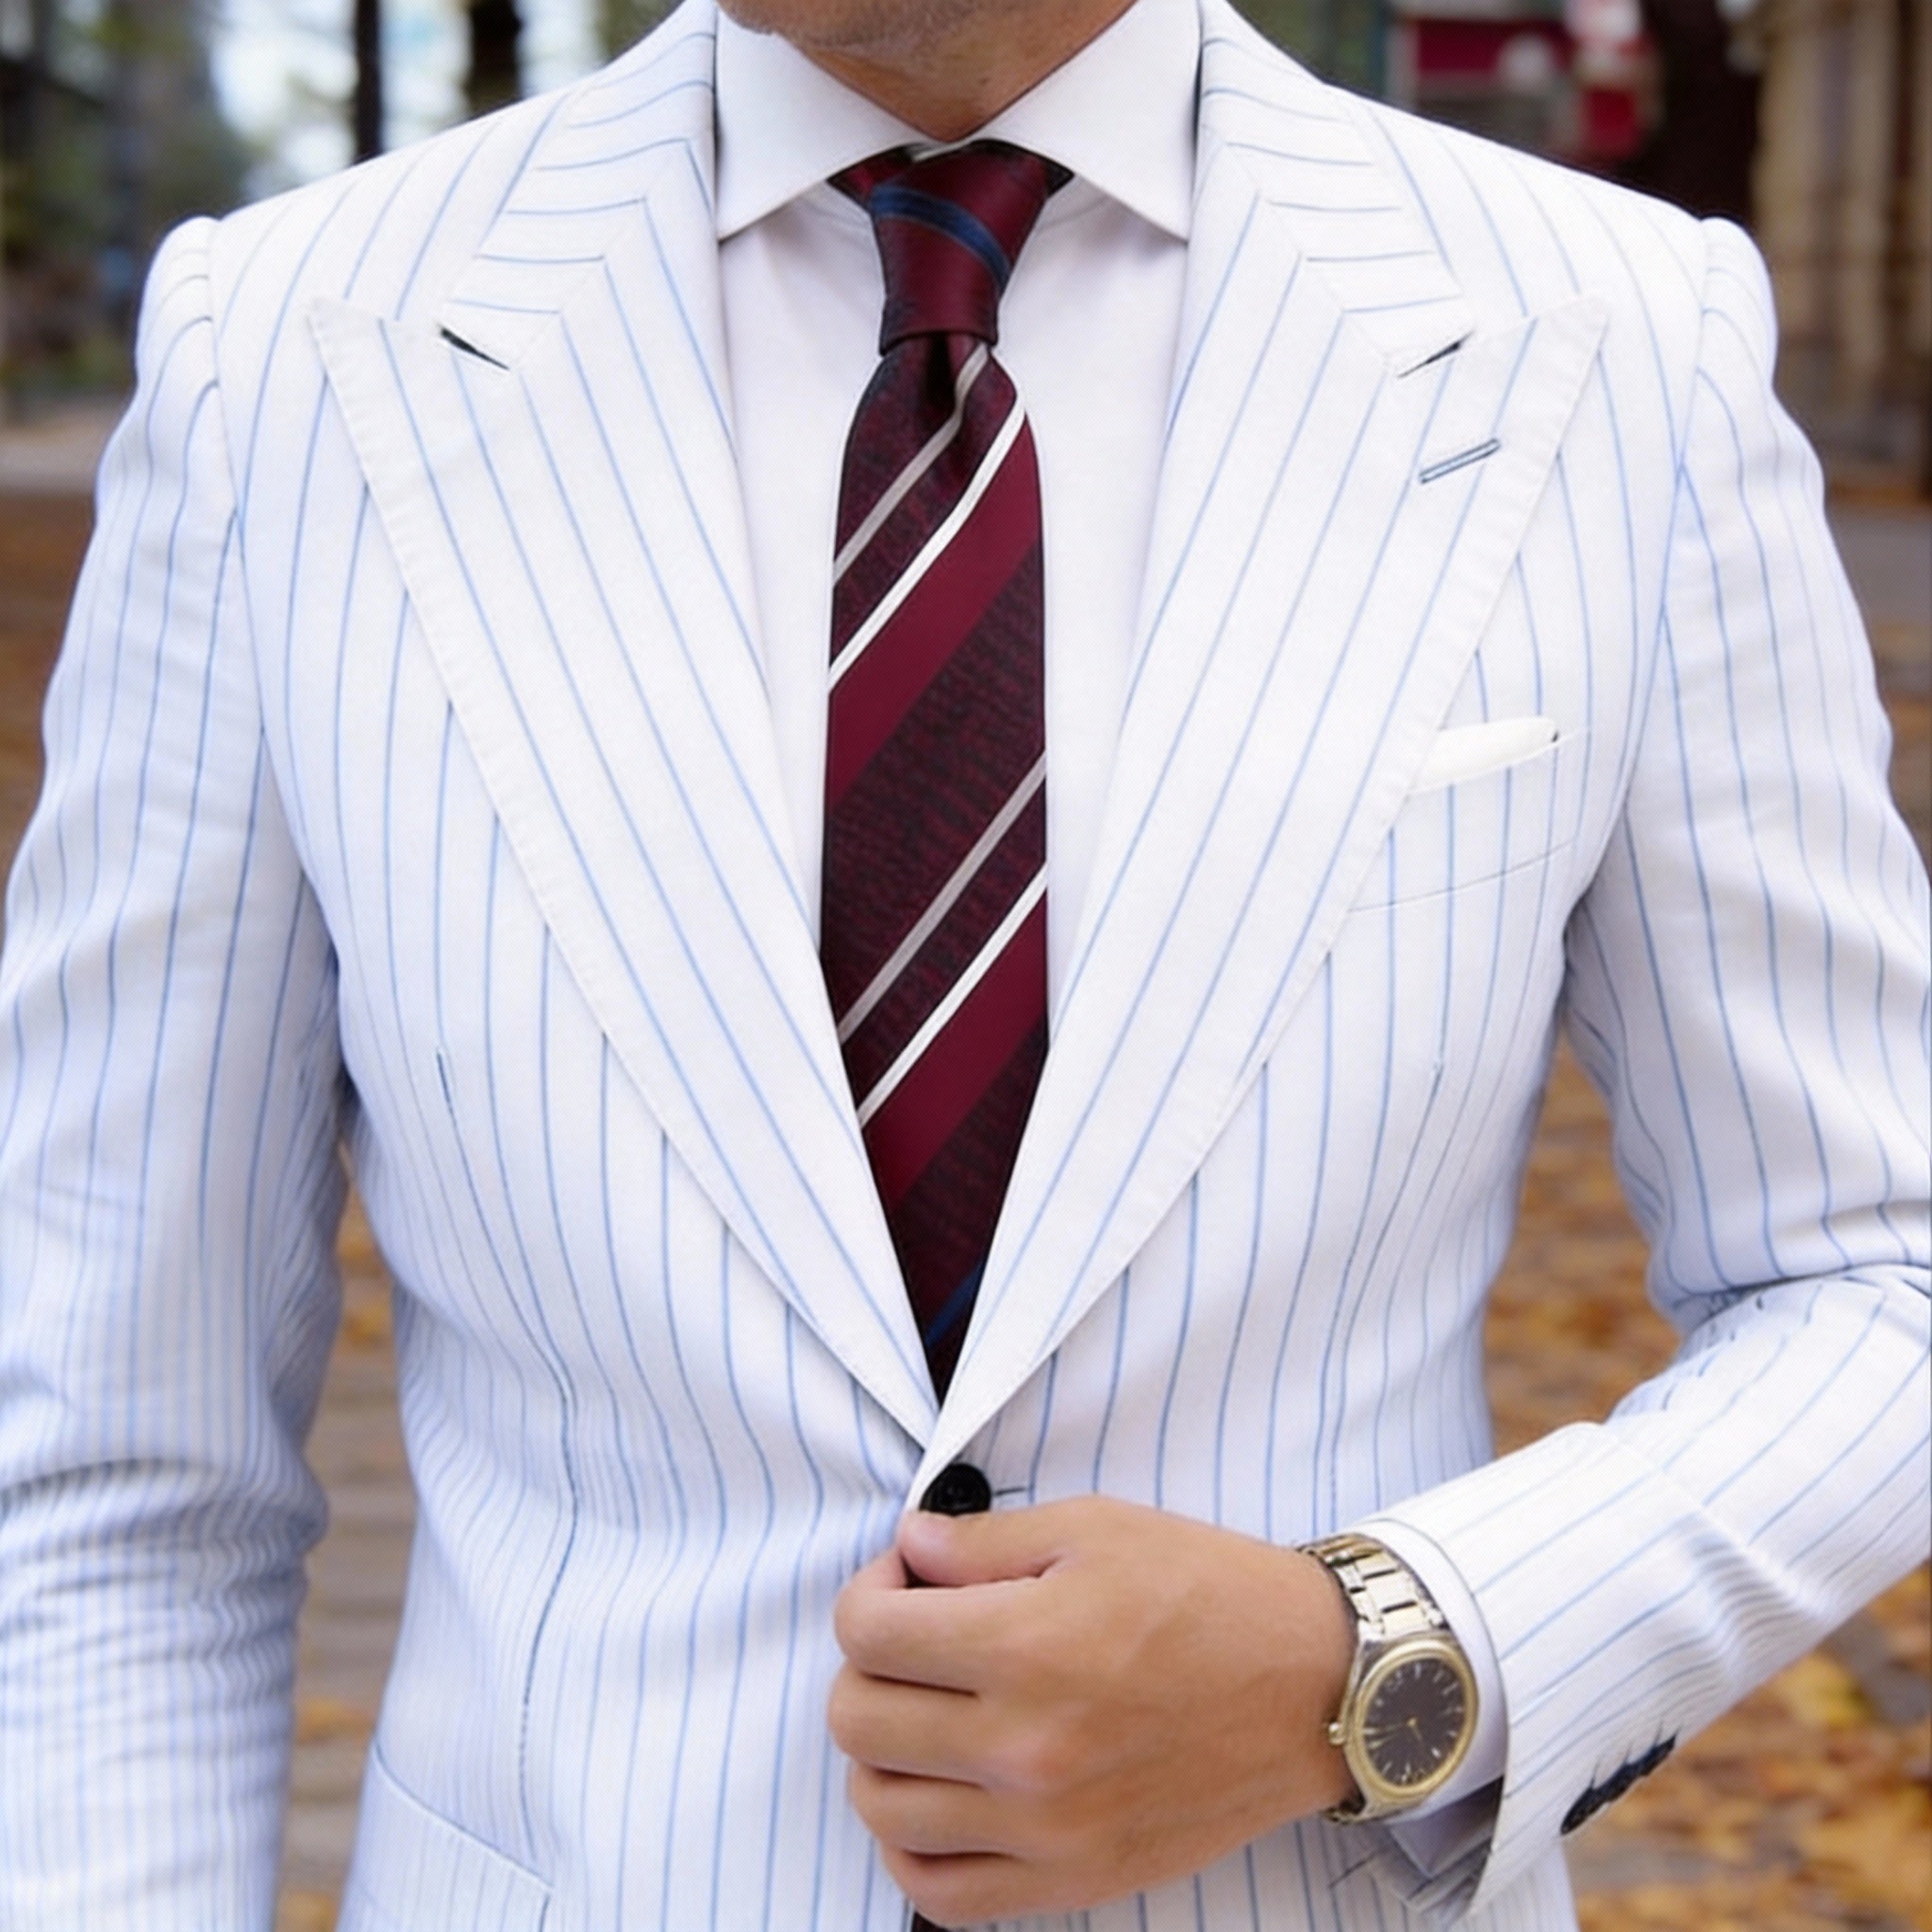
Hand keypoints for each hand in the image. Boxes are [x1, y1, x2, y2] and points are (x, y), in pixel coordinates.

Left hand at [829, 1496, 1356, 1926]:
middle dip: (868, 1663)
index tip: (911, 1578)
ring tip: (928, 1711)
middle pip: (857, 1719)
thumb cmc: (1209, 1594)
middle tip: (918, 1636)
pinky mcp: (1072, 1880)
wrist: (1315, 1686)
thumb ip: (983, 1541)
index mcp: (1025, 1646)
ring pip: (881, 1808)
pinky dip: (914, 1847)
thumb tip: (908, 1548)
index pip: (866, 1631)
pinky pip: (938, 1894)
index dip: (872, 1588)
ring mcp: (1044, 1828)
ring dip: (882, 1750)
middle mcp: (1023, 1747)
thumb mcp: (1096, 1528)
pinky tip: (943, 1793)